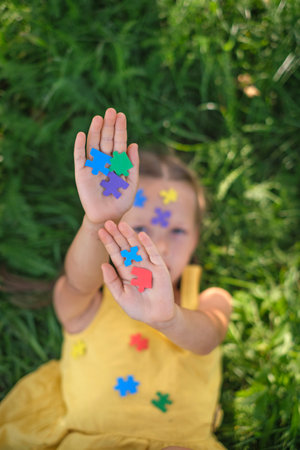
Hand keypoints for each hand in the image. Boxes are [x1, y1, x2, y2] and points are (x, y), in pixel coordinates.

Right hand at [74, 108, 138, 223]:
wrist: (107, 217)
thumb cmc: (121, 201)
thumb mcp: (131, 182)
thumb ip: (132, 164)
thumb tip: (134, 144)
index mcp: (118, 162)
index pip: (119, 142)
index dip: (120, 130)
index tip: (121, 116)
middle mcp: (105, 161)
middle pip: (106, 140)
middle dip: (108, 126)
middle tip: (110, 111)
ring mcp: (92, 166)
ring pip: (93, 145)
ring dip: (95, 131)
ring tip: (98, 118)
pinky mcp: (81, 173)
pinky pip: (79, 157)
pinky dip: (80, 146)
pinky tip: (82, 134)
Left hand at [98, 220, 175, 325]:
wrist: (156, 316)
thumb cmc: (137, 308)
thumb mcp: (120, 296)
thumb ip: (112, 281)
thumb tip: (103, 264)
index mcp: (125, 272)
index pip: (116, 254)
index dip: (109, 243)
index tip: (101, 232)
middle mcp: (136, 265)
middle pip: (125, 247)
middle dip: (117, 235)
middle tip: (108, 222)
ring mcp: (148, 265)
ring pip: (138, 247)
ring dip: (130, 236)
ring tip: (122, 224)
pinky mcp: (160, 267)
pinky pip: (153, 253)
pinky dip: (148, 244)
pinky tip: (140, 234)